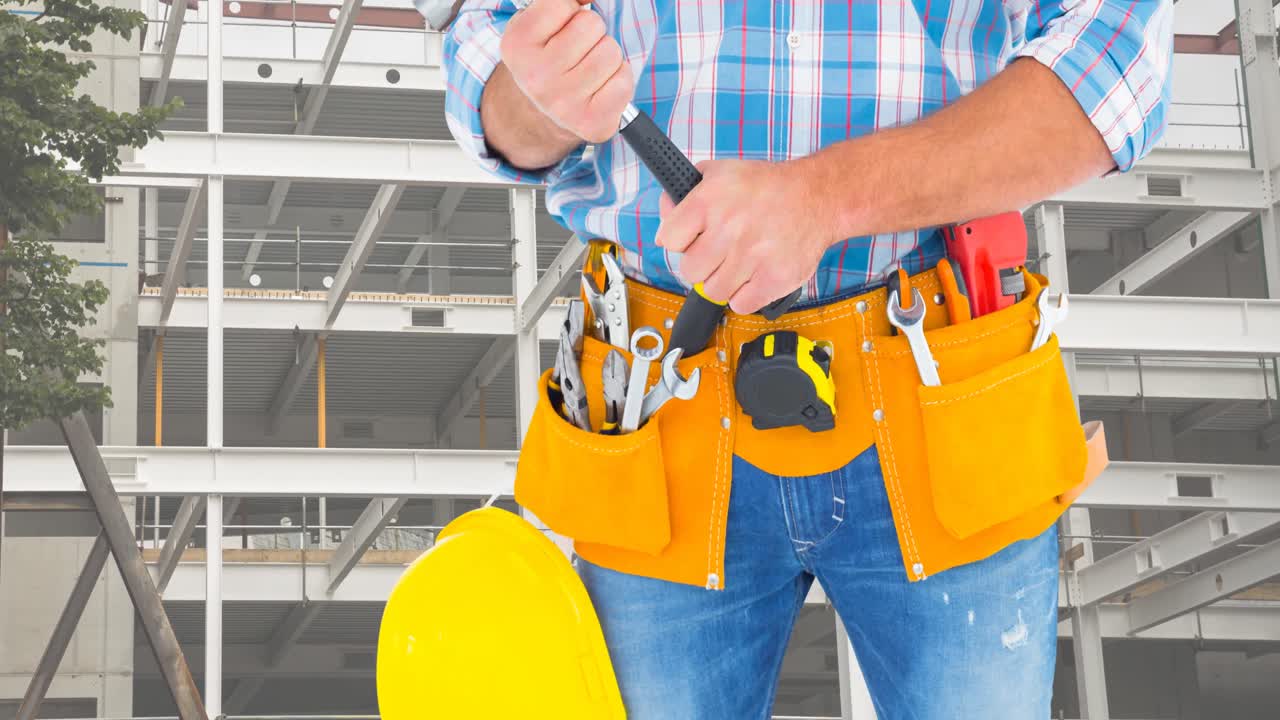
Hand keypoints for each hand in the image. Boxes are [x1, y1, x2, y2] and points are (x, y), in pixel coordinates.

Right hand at [500, 0, 633, 143]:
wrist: (542, 116)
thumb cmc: (548, 59)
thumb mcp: (541, 24)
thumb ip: (564, 1)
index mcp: (517, 45)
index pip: (562, 3)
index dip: (569, 11)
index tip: (561, 29)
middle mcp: (535, 77)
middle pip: (592, 24)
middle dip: (591, 34)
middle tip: (577, 53)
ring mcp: (562, 103)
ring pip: (611, 51)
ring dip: (606, 57)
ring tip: (588, 71)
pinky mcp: (590, 122)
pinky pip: (624, 82)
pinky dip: (618, 80)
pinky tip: (600, 88)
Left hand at [655, 158, 838, 313]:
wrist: (817, 196)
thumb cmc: (767, 187)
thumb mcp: (720, 174)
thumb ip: (684, 193)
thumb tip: (665, 215)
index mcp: (709, 200)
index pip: (669, 240)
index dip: (679, 241)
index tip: (692, 238)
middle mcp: (729, 228)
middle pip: (689, 271)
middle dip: (702, 263)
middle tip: (720, 252)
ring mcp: (752, 256)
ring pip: (713, 292)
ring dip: (723, 281)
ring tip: (739, 262)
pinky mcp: (774, 279)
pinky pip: (740, 305)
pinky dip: (745, 296)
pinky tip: (754, 275)